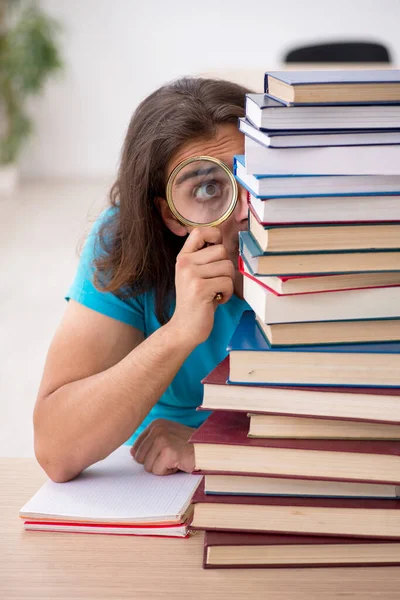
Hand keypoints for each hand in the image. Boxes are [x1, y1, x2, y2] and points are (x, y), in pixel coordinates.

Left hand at [130, 419, 194, 474]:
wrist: (210, 451)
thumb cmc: (189, 448)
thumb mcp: (167, 440)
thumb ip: (149, 444)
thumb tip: (132, 453)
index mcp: (156, 424)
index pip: (136, 449)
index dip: (150, 457)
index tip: (166, 453)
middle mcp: (157, 428)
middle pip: (139, 458)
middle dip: (155, 463)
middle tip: (173, 457)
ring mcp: (162, 438)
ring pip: (147, 466)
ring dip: (163, 468)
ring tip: (177, 459)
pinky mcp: (168, 451)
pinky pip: (158, 471)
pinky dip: (169, 472)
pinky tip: (180, 463)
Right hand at [170, 227, 234, 346]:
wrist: (184, 328)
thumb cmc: (196, 301)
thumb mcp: (195, 275)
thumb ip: (206, 259)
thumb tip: (227, 243)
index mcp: (183, 257)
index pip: (200, 231)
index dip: (215, 237)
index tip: (216, 254)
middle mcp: (185, 263)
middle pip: (221, 250)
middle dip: (226, 269)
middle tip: (216, 282)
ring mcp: (191, 275)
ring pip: (227, 267)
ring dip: (227, 283)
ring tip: (216, 292)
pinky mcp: (200, 288)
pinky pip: (227, 282)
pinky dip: (227, 294)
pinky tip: (217, 300)